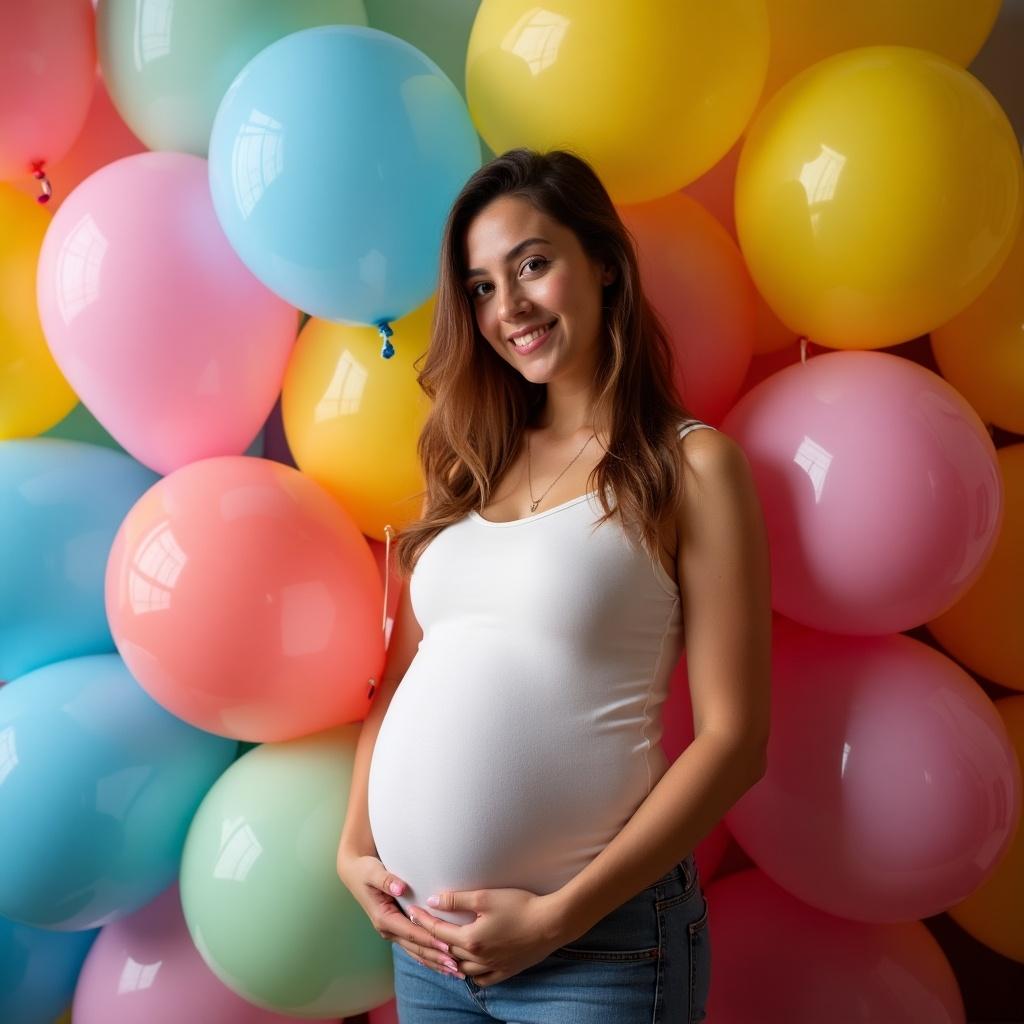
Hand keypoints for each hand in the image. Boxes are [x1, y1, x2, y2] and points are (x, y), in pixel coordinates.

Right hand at [336, 849, 462, 977]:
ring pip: (416, 952)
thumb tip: (400, 888)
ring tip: (455, 971)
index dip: (430, 940)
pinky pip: (414, 947)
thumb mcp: (373, 871)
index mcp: (383, 918)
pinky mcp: (396, 930)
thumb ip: (386, 880)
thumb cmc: (365, 870)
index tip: (448, 946)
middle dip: (437, 958)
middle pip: (416, 948)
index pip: (412, 933)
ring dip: (435, 962)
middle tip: (457, 967)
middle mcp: (387, 929)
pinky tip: (442, 964)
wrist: (354, 873)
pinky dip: (428, 957)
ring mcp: (392, 932)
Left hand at [407, 886, 566, 987]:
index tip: (411, 911)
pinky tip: (469, 967)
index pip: (438, 932)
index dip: (423, 920)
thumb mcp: (486, 898)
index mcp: (471, 939)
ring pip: (462, 969)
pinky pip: (482, 979)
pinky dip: (471, 973)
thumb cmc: (519, 906)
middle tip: (421, 927)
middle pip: (447, 950)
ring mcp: (492, 967)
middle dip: (431, 938)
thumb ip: (457, 901)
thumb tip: (433, 901)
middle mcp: (478, 958)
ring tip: (442, 948)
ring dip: (449, 958)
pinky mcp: (506, 971)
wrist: (551, 924)